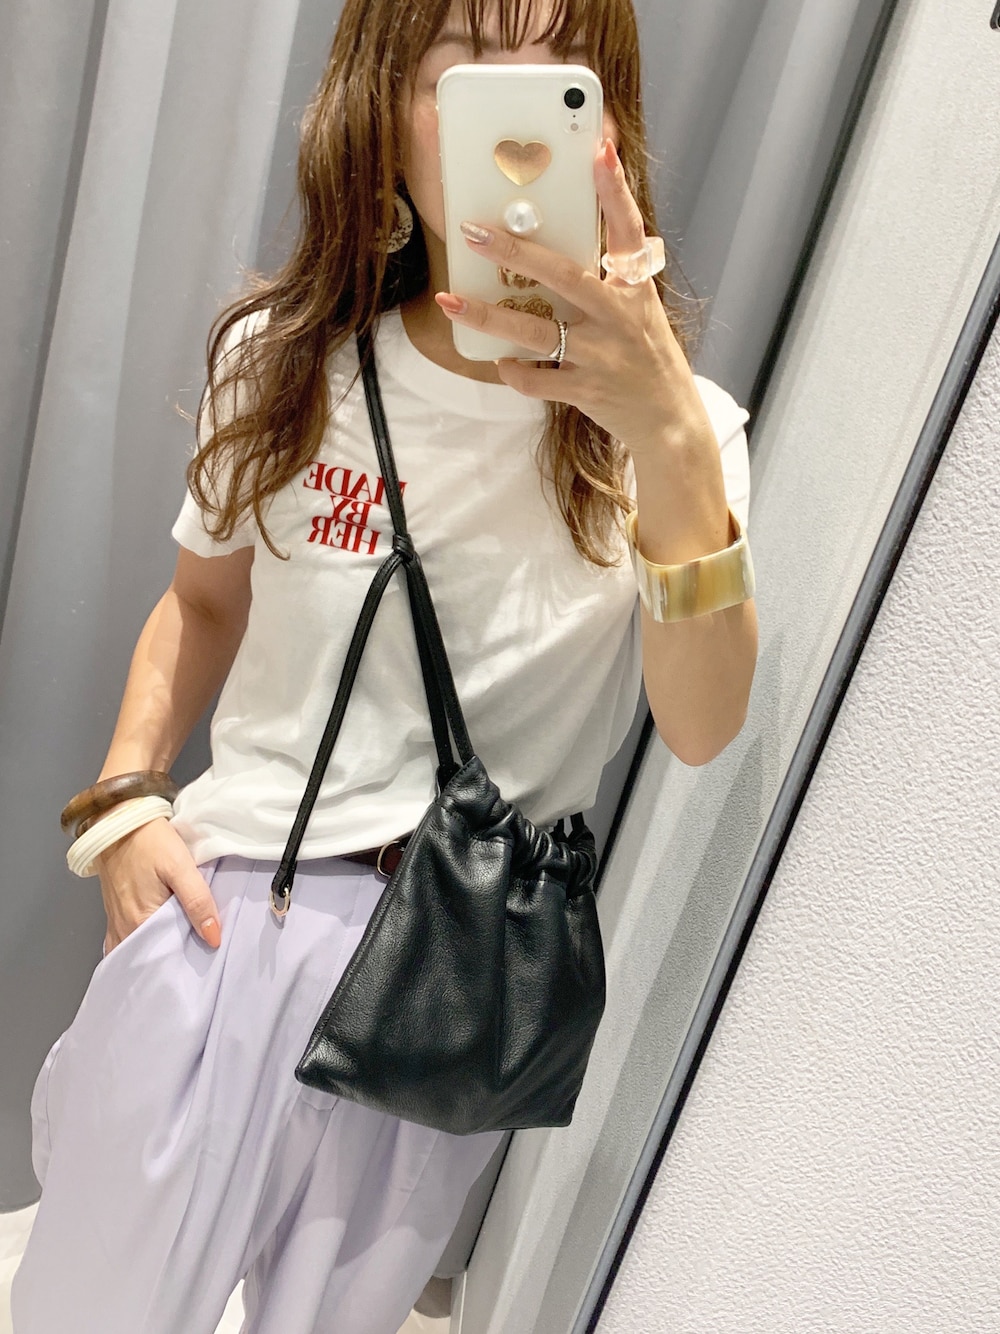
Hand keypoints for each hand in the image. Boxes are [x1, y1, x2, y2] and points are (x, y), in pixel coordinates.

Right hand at [94, 817, 221, 954]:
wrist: (119, 819)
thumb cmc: (149, 841)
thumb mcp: (180, 868)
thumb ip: (198, 902)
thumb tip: (213, 937)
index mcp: (139, 921)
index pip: (166, 956)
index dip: (187, 958)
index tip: (205, 957)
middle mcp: (123, 927)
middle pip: (153, 954)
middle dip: (174, 956)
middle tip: (198, 953)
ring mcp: (117, 920)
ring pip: (141, 946)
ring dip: (160, 947)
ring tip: (183, 945)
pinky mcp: (116, 910)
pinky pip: (129, 936)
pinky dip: (145, 940)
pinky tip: (161, 935)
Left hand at [434, 139, 705, 458]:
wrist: (668, 418)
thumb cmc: (645, 354)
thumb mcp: (638, 308)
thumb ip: (605, 275)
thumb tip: (556, 240)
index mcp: (634, 288)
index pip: (626, 229)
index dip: (614, 189)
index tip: (598, 149)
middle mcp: (618, 317)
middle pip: (562, 276)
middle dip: (515, 252)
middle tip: (473, 232)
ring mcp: (601, 355)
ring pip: (536, 332)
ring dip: (488, 317)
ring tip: (449, 300)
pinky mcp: (586, 390)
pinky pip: (538, 381)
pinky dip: (515, 372)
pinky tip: (500, 362)